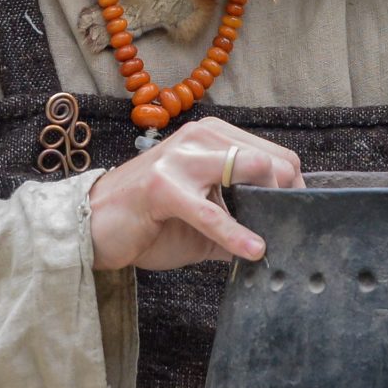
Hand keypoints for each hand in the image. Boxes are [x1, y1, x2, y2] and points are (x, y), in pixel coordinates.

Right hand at [86, 117, 302, 271]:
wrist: (92, 225)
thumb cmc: (148, 220)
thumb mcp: (203, 216)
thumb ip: (238, 218)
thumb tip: (278, 235)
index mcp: (211, 137)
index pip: (273, 153)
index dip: (292, 186)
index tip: (295, 214)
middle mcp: (198, 137)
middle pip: (270, 159)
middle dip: (288, 194)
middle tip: (290, 226)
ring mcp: (180, 157)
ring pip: (248, 168)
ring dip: (268, 205)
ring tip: (274, 235)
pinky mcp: (163, 186)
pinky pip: (211, 212)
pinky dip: (236, 233)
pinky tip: (252, 249)